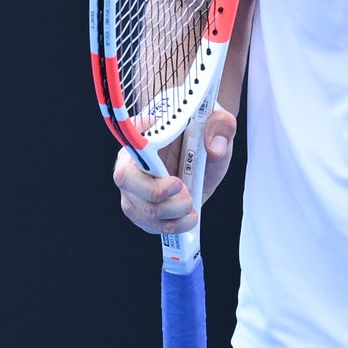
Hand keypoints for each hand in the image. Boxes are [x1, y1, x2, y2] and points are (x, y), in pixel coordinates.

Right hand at [112, 108, 237, 235]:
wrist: (204, 154)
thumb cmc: (204, 133)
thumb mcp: (219, 122)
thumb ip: (220, 126)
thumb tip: (214, 148)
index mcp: (145, 131)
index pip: (129, 136)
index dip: (141, 148)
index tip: (165, 158)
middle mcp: (132, 159)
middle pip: (126, 179)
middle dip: (157, 191)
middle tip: (184, 190)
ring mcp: (134, 187)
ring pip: (138, 208)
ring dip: (169, 213)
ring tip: (191, 205)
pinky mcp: (143, 208)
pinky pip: (148, 224)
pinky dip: (172, 226)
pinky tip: (188, 218)